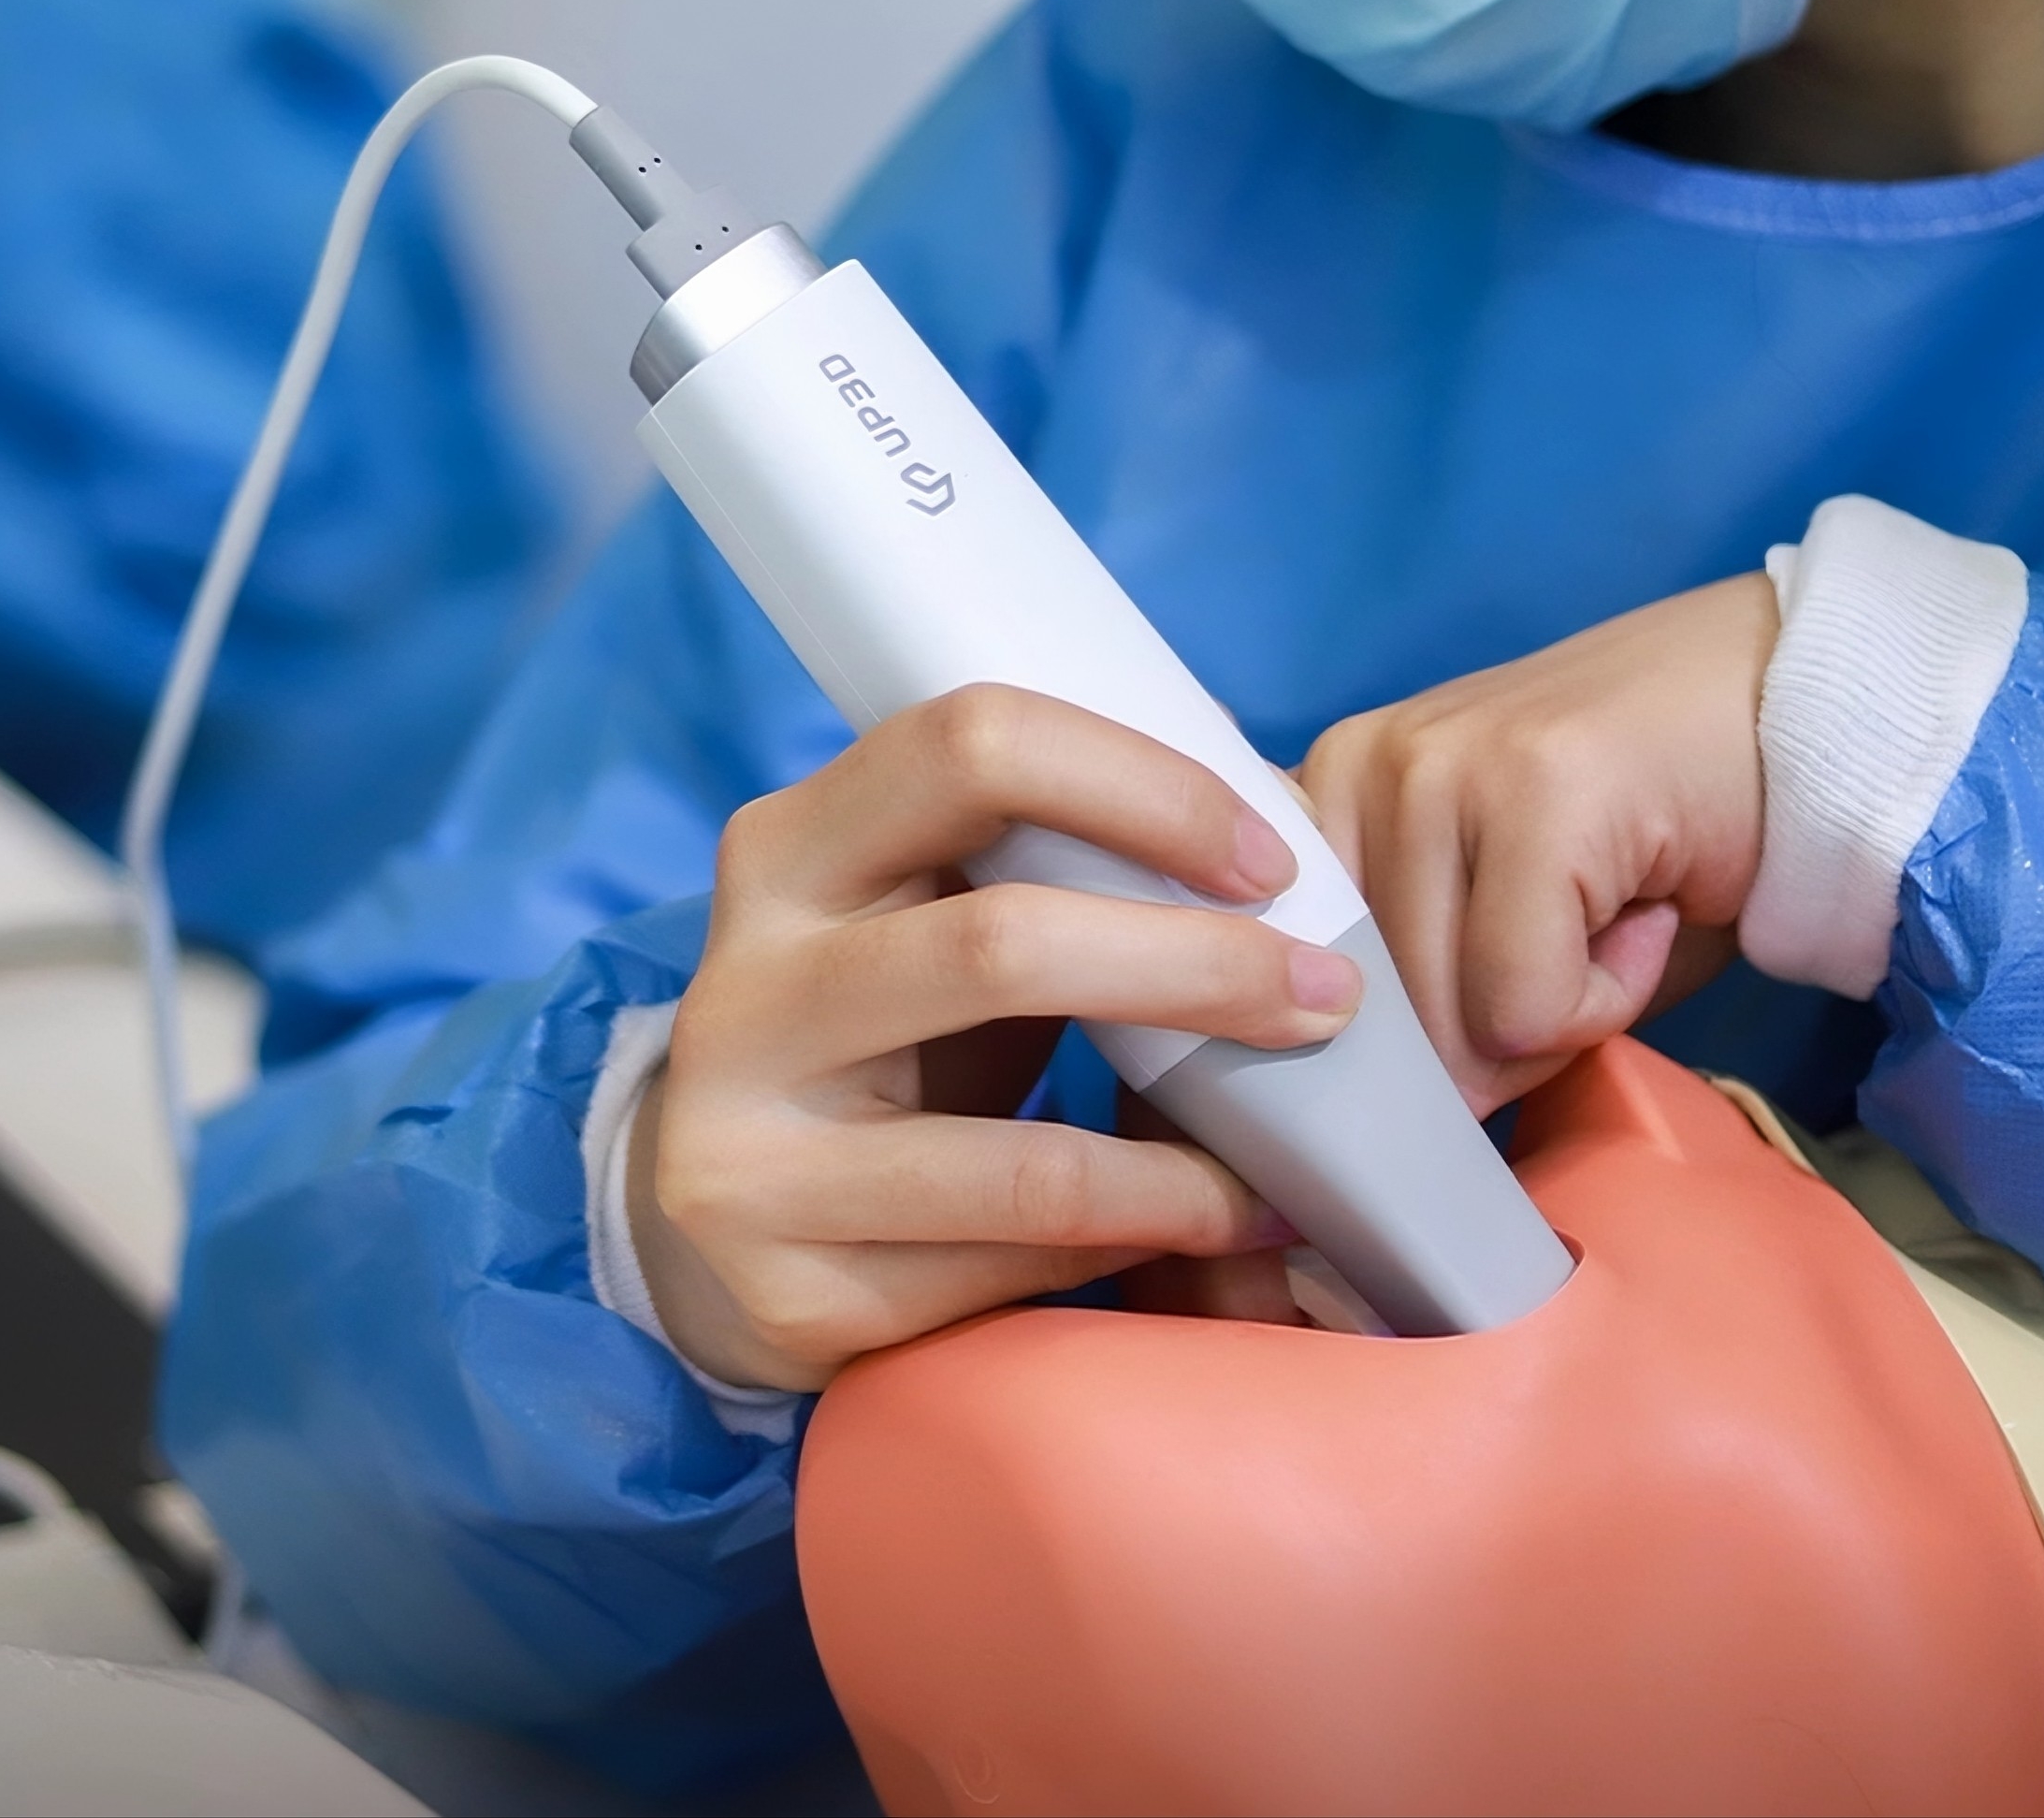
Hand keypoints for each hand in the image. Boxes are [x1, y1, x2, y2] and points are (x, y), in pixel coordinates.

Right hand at [633, 684, 1360, 1391]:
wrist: (716, 1225)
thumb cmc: (886, 1037)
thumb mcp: (922, 919)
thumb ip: (1045, 869)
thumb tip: (1286, 856)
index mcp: (785, 853)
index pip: (968, 746)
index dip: (1144, 788)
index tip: (1268, 860)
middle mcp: (744, 994)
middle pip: (1002, 943)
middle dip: (1200, 968)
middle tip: (1327, 998)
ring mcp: (749, 1158)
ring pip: (1024, 1164)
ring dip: (1192, 1168)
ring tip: (1289, 1168)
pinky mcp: (792, 1296)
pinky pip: (1012, 1273)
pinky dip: (1135, 1246)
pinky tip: (1208, 1229)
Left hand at [1299, 573, 1775, 1113]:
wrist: (1806, 717)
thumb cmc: (1652, 837)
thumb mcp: (1500, 922)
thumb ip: (1421, 1003)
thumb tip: (1388, 1123)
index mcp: (1327, 793)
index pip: (1289, 982)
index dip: (1391, 1045)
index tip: (1478, 1005)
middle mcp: (1359, 767)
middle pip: (1376, 1020)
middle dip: (1495, 1035)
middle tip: (1584, 936)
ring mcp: (1437, 766)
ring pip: (1448, 1021)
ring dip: (1561, 1012)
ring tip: (1616, 909)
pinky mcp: (1530, 789)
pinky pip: (1523, 1001)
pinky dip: (1607, 996)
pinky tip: (1646, 904)